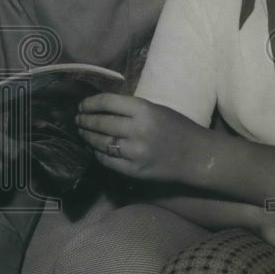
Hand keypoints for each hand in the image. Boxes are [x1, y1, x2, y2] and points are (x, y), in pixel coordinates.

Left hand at [75, 93, 205, 183]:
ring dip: (87, 136)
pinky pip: (107, 160)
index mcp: (144, 110)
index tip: (82, 105)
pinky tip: (93, 148)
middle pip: (100, 123)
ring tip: (82, 132)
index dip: (90, 103)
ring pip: (99, 142)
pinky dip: (97, 153)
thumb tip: (100, 107)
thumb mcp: (155, 109)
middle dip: (84, 120)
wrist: (197, 157)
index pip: (107, 102)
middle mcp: (137, 130)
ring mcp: (135, 152)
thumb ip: (130, 109)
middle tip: (77, 119)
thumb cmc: (177, 128)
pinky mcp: (134, 170)